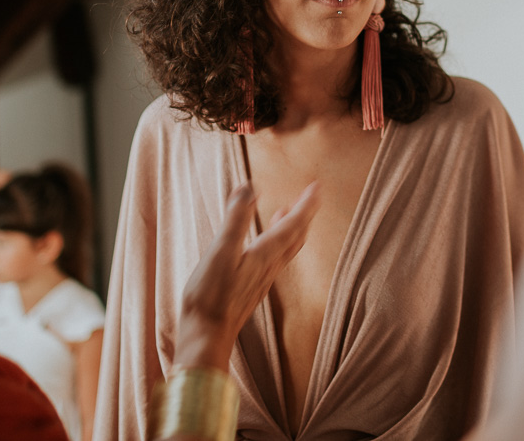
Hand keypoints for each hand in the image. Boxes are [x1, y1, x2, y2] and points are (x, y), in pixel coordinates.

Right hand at [174, 183, 318, 371]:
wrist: (206, 336)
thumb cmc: (211, 296)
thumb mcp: (220, 251)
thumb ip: (235, 220)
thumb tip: (250, 188)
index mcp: (265, 254)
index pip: (293, 224)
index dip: (307, 204)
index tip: (317, 187)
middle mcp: (269, 266)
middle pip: (295, 236)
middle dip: (303, 214)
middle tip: (307, 195)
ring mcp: (261, 279)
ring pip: (285, 249)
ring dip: (290, 228)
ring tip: (285, 211)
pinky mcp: (251, 288)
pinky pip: (273, 259)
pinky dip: (274, 242)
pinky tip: (261, 243)